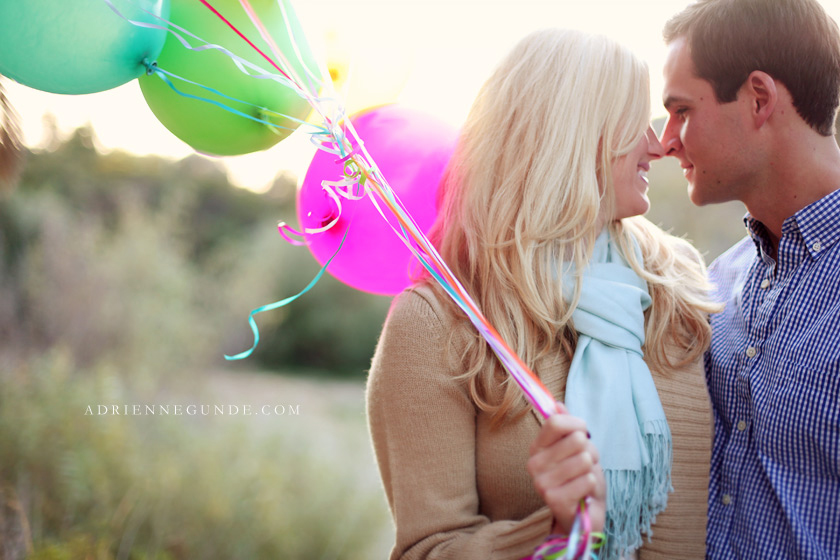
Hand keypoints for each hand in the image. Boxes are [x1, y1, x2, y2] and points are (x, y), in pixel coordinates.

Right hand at [527, 406, 605, 534]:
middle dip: (589, 452)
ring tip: (584, 480)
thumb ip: (567, 426)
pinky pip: (587, 479)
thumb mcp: (577, 449)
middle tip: (583, 466)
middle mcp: (534, 463)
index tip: (583, 434)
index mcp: (537, 447)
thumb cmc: (580, 479)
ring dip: (591, 470)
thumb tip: (557, 404)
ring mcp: (542, 483)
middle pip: (576, 439)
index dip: (577, 425)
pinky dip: (591, 486)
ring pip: (584, 460)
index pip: (555, 422)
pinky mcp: (554, 500)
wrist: (584, 516)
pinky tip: (583, 494)